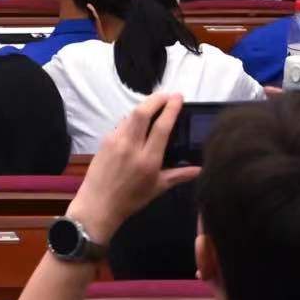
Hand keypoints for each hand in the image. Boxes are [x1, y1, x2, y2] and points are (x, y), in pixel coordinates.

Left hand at [63, 94, 195, 241]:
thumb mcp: (158, 188)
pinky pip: (121, 124)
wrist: (99, 204)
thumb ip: (179, 175)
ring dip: (144, 106)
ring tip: (156, 105)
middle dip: (156, 99)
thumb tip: (200, 169)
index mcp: (148, 159)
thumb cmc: (131, 199)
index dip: (171, 109)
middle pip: (142, 112)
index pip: (162, 127)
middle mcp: (131, 146)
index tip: (178, 98)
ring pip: (130, 115)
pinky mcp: (105, 140)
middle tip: (168, 95)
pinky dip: (132, 118)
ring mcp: (115, 141)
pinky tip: (139, 121)